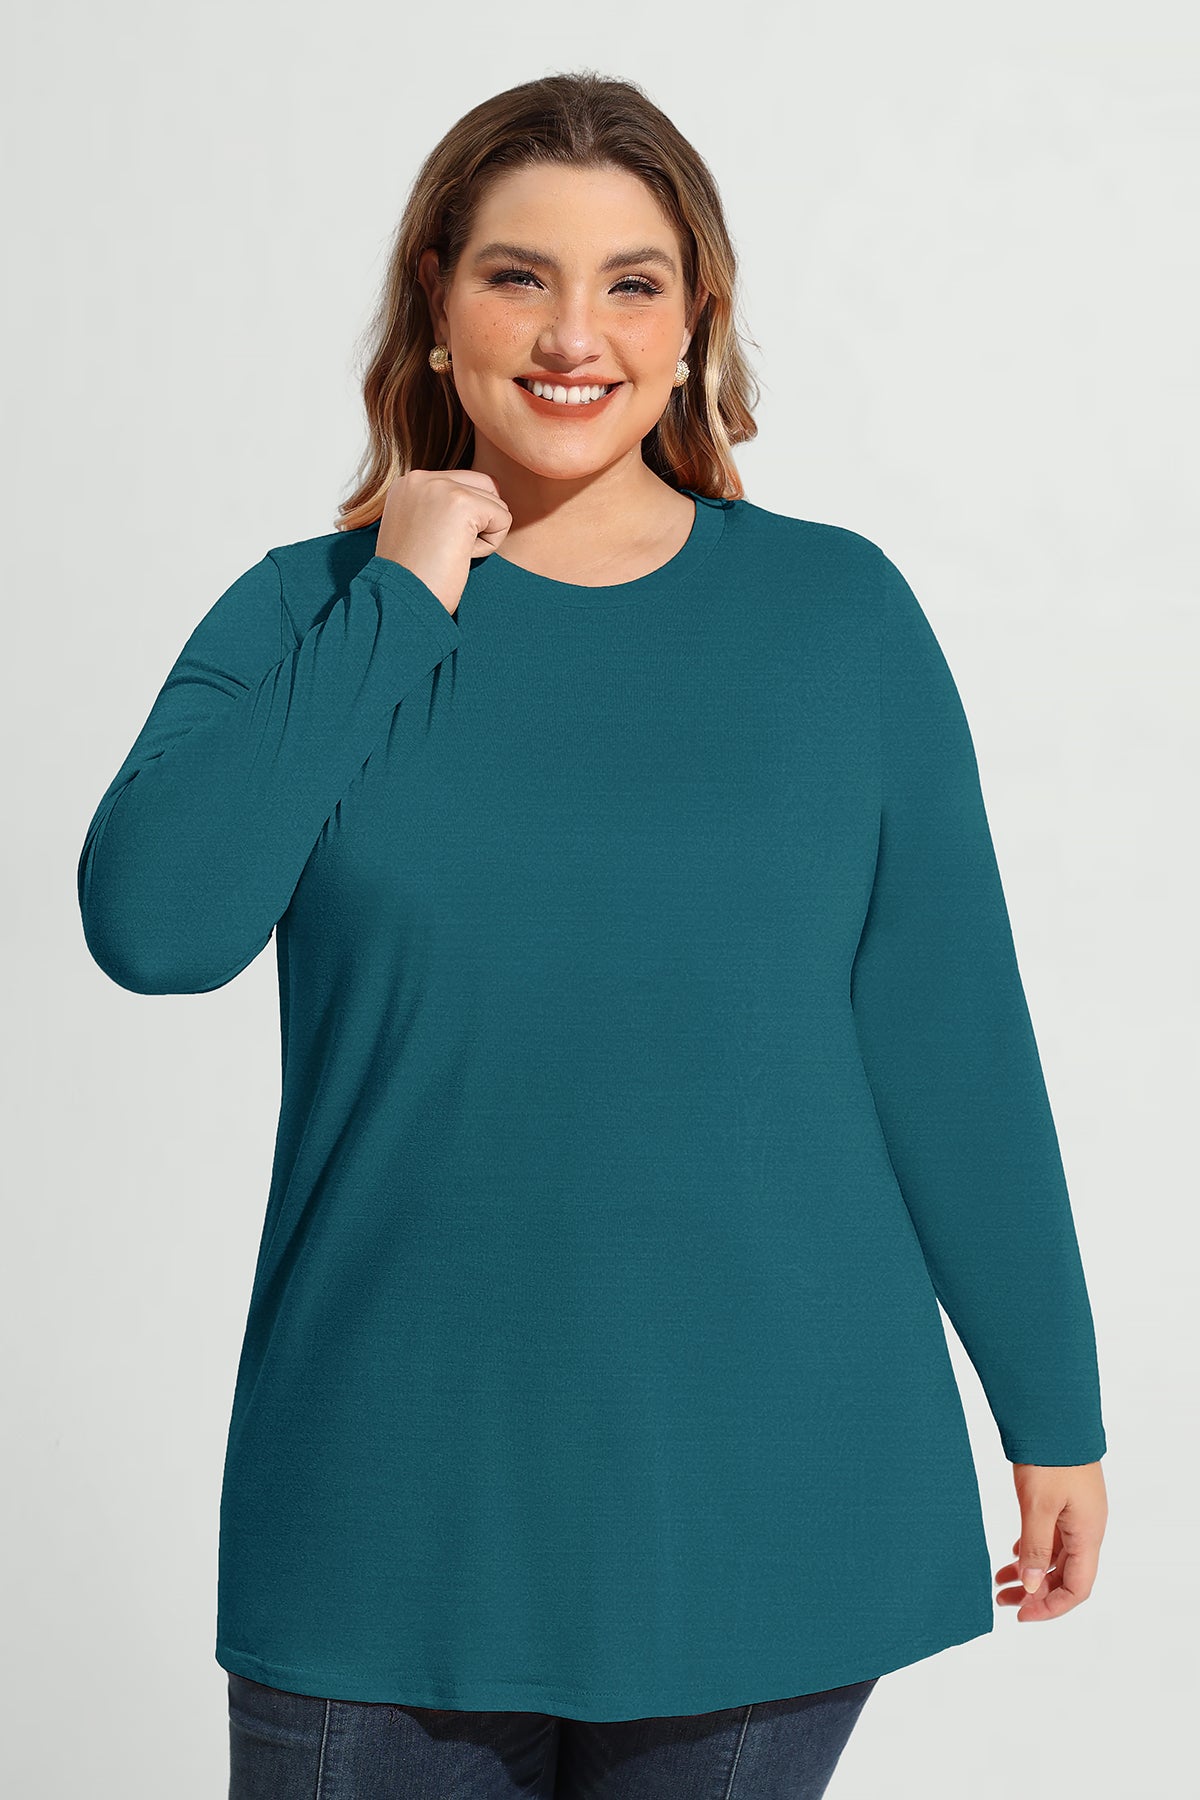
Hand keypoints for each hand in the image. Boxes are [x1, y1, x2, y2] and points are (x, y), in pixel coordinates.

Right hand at [374, 469, 511, 615]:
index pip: (463, 484)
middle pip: (485, 485)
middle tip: (447, 550)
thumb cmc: (412, 580)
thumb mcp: (417, 531)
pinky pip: (503, 519)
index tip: (434, 546)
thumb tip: (481, 508)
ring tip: (449, 555)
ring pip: (496, 502)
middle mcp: (420, 478)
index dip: (464, 521)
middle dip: (479, 522)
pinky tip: (459, 558)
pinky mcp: (461, 503)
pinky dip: (489, 546)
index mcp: (408, 484)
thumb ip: (440, 510)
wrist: (399, 602)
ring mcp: (440, 487)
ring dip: (482, 536)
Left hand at [994, 1461, 1107, 1620]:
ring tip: (1000, 1581)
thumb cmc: (1050, 1457)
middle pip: (1066, 1576)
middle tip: (1003, 1601)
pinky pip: (1052, 1537)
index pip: (1077, 1588)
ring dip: (1031, 1572)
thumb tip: (1032, 1588)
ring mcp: (1077, 1514)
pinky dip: (1032, 1549)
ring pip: (1056, 1556)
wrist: (1053, 1413)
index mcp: (1088, 1534)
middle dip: (1036, 1593)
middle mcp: (1087, 1528)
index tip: (1021, 1614)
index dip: (1051, 1607)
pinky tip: (1013, 1554)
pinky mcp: (1065, 1501)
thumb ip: (1036, 1548)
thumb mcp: (1038, 1506)